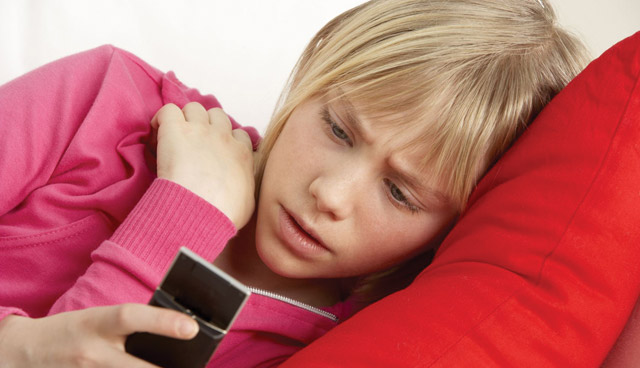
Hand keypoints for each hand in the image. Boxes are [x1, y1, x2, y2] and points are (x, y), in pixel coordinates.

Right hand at [0, 304, 197, 367]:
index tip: (192, 328)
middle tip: (192, 366)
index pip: (131, 317)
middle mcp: (91, 352)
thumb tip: (177, 331)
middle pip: (136, 367)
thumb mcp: (98, 317)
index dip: (162, 321)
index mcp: (97, 322)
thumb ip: (131, 324)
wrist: (25, 351)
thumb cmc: (74, 330)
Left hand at [151, 103, 254, 228]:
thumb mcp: (246, 204)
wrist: (203, 210)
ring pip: (193, 108)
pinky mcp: (176, 129)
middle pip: (217, 115)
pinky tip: (157, 134)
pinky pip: (168, 111)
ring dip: (184, 119)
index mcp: (242, 154)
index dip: (226, 140)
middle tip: (193, 143)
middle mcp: (223, 136)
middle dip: (205, 125)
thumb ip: (244, 189)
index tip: (215, 152)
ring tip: (175, 138)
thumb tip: (238, 192)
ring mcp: (200, 130)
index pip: (239, 134)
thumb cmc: (224, 213)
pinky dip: (161, 119)